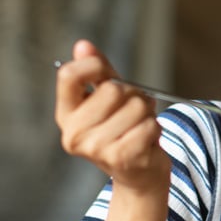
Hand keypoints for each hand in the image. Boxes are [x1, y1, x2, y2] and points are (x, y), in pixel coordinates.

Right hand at [55, 39, 170, 189]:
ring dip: (147, 113)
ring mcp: (97, 149)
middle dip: (132, 94)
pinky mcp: (122, 158)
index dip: (93, 65)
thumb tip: (83, 45)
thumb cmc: (122, 130)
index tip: (105, 72)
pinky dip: (155, 128)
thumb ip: (96, 72)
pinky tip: (146, 140)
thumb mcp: (107, 99)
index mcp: (66, 115)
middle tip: (133, 109)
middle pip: (112, 89)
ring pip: (136, 107)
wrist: (138, 174)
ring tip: (139, 126)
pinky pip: (149, 125)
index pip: (69, 75)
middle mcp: (75, 134)